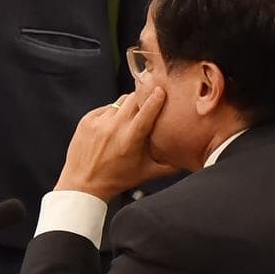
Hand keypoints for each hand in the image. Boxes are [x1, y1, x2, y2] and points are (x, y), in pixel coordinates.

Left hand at [53, 87, 169, 199]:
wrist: (83, 183)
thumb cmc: (117, 179)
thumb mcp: (146, 173)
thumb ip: (170, 165)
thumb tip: (190, 159)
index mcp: (130, 140)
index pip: (146, 111)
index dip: (155, 99)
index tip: (161, 90)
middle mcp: (114, 128)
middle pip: (134, 99)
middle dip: (143, 99)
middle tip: (149, 102)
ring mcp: (99, 122)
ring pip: (120, 102)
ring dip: (128, 107)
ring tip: (131, 118)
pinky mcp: (87, 120)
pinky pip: (106, 108)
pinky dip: (113, 113)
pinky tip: (114, 126)